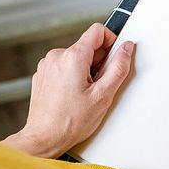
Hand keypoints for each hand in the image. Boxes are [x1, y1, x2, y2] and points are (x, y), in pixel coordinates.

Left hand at [2, 23, 134, 157]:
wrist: (43, 138)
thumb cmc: (69, 122)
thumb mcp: (103, 96)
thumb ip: (118, 68)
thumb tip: (127, 49)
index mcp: (72, 57)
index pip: (98, 31)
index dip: (111, 41)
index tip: (113, 58)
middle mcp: (56, 56)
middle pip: (86, 46)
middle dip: (98, 62)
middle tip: (98, 86)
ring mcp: (46, 65)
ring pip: (75, 58)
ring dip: (84, 71)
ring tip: (84, 94)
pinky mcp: (42, 75)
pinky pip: (63, 67)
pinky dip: (71, 77)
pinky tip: (72, 96)